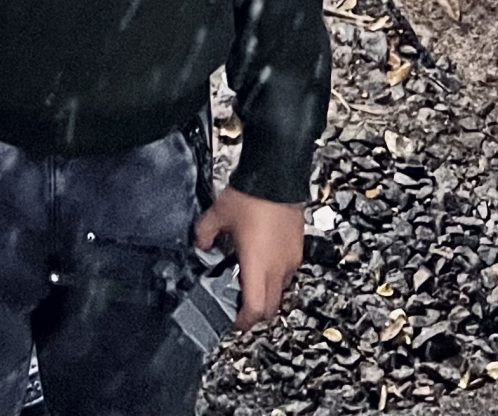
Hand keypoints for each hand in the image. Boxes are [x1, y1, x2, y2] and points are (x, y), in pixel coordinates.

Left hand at [192, 187, 304, 330]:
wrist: (278, 176)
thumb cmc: (251, 196)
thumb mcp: (218, 214)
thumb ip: (204, 233)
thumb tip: (200, 245)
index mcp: (257, 265)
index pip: (255, 309)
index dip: (243, 321)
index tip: (232, 320)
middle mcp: (277, 268)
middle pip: (270, 308)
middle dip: (254, 313)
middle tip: (238, 306)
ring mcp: (290, 260)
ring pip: (280, 292)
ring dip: (265, 294)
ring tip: (247, 279)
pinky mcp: (297, 250)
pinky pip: (287, 274)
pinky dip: (274, 277)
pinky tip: (260, 261)